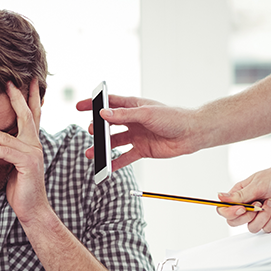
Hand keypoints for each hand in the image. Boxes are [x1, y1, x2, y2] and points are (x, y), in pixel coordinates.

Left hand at [0, 79, 46, 222]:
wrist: (32, 209)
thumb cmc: (20, 187)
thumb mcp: (12, 163)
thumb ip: (6, 148)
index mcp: (31, 142)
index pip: (31, 114)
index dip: (28, 97)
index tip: (23, 80)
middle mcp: (35, 144)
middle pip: (26, 115)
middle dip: (17, 97)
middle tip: (8, 81)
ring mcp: (32, 154)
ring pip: (7, 136)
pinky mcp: (26, 165)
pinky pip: (4, 153)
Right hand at [75, 94, 198, 170]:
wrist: (191, 134)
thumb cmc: (173, 117)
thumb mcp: (146, 114)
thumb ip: (124, 115)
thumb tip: (103, 114)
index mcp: (133, 106)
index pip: (109, 104)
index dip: (93, 104)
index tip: (79, 107)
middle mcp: (133, 121)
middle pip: (109, 125)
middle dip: (97, 129)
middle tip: (91, 132)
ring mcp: (136, 136)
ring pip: (114, 142)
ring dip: (102, 148)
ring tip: (91, 153)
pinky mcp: (142, 150)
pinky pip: (125, 157)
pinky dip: (115, 163)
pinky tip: (106, 167)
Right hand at [216, 160, 270, 232]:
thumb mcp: (257, 184)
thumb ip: (239, 195)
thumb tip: (219, 197)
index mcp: (239, 195)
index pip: (224, 209)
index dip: (230, 212)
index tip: (242, 208)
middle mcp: (247, 206)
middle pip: (234, 222)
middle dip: (248, 216)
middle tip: (258, 206)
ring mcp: (258, 215)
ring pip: (252, 227)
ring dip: (263, 216)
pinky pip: (266, 229)